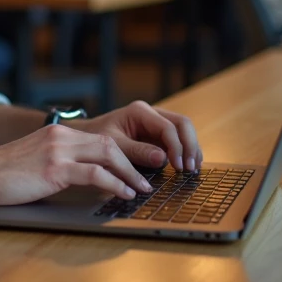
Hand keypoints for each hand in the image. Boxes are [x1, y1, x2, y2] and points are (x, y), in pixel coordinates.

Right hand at [0, 124, 153, 205]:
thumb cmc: (2, 174)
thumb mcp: (35, 161)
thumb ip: (58, 162)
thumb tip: (84, 177)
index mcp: (57, 133)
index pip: (100, 139)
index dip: (123, 153)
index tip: (136, 168)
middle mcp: (61, 136)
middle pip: (110, 143)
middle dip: (133, 161)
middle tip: (147, 178)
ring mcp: (58, 150)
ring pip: (108, 154)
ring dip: (129, 172)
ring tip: (141, 188)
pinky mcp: (54, 168)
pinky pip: (95, 173)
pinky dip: (114, 182)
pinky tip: (123, 193)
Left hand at [75, 101, 201, 171]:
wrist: (87, 136)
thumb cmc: (96, 138)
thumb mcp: (113, 146)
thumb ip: (136, 152)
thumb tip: (163, 159)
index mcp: (140, 111)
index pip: (167, 127)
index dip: (177, 147)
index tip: (179, 167)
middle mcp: (152, 114)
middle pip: (182, 124)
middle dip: (190, 145)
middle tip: (190, 169)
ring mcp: (157, 123)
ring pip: (184, 130)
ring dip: (191, 148)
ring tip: (193, 169)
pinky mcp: (158, 134)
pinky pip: (178, 139)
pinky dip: (186, 151)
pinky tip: (189, 165)